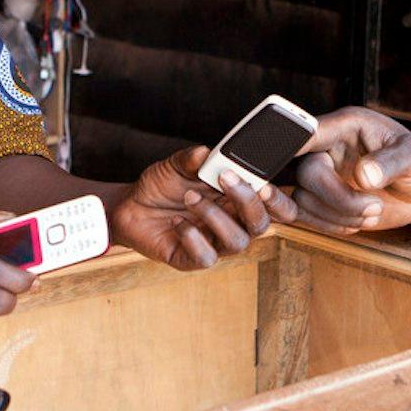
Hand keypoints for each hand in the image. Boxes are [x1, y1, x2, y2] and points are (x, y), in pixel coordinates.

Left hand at [111, 147, 296, 270]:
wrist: (131, 205)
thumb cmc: (163, 186)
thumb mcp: (177, 165)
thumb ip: (193, 158)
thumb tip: (207, 152)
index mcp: (237, 200)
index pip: (275, 208)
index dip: (279, 201)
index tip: (264, 183)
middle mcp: (232, 223)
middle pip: (261, 224)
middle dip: (249, 202)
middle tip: (226, 179)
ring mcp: (214, 243)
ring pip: (237, 241)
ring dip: (215, 216)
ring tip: (189, 198)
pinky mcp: (192, 259)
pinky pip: (206, 257)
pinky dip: (193, 238)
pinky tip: (178, 223)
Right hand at [292, 106, 410, 234]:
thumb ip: (391, 162)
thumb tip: (364, 175)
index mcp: (346, 125)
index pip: (309, 130)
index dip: (293, 143)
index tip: (285, 157)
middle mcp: (326, 147)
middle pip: (306, 173)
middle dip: (340, 199)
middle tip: (375, 206)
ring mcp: (321, 174)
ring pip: (303, 199)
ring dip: (339, 216)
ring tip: (372, 212)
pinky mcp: (319, 199)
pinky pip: (305, 215)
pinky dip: (331, 225)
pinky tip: (357, 221)